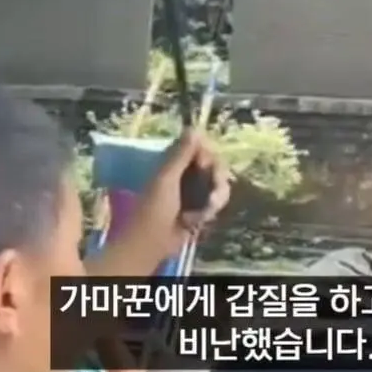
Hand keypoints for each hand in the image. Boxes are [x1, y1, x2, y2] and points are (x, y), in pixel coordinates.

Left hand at [137, 128, 230, 250]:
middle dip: (217, 179)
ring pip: (219, 183)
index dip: (208, 155)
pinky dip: (212, 209)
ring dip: (215, 198)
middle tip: (213, 195)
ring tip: (203, 213)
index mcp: (173, 160)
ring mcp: (194, 189)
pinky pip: (217, 200)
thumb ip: (180, 154)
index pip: (201, 146)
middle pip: (214, 164)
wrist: (152, 244)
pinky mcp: (200, 205)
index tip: (205, 164)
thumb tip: (194, 128)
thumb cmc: (153, 210)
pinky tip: (200, 219)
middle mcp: (186, 171)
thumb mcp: (166, 179)